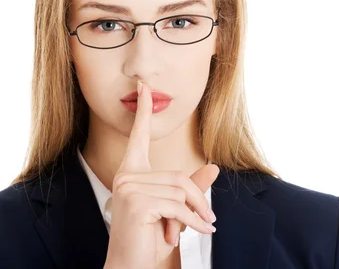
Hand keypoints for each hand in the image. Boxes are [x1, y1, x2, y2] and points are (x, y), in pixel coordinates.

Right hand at [103, 81, 218, 268]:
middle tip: (205, 222)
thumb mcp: (175, 211)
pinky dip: (193, 221)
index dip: (143, 111)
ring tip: (195, 231)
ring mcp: (127, 187)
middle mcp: (126, 176)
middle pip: (177, 176)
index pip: (139, 136)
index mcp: (132, 173)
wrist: (133, 266)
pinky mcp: (135, 201)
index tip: (145, 87)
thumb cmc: (150, 239)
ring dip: (195, 214)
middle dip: (197, 200)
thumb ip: (191, 189)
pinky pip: (177, 205)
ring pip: (179, 190)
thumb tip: (213, 167)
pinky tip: (196, 232)